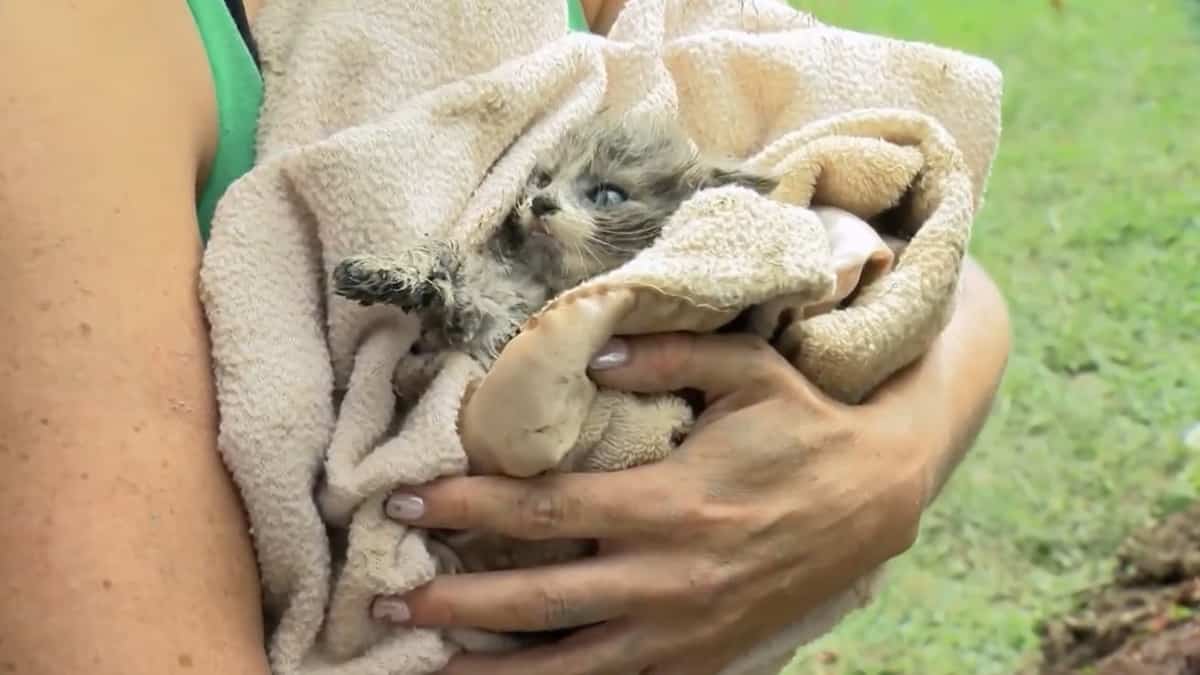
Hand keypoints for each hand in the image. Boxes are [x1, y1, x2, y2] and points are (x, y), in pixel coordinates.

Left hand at [374, 332, 936, 674]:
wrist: (877, 496)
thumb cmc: (803, 425)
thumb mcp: (745, 370)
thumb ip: (664, 357)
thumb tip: (587, 357)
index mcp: (670, 502)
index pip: (544, 510)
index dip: (469, 507)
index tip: (409, 502)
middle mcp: (670, 576)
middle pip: (539, 600)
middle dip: (456, 601)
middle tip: (389, 603)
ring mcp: (688, 630)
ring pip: (572, 666)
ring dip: (495, 673)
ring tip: (428, 670)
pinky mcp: (708, 659)